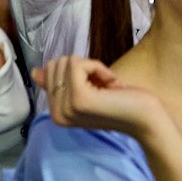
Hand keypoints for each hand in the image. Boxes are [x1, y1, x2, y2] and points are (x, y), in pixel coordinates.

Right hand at [30, 56, 170, 142]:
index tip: (96, 89)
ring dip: (92, 68)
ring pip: (67, 62)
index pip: (49, 70)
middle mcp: (56, 114)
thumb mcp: (87, 90)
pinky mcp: (78, 99)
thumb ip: (61, 82)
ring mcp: (66, 108)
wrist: (145, 118)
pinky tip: (111, 85)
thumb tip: (35, 72)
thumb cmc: (121, 102)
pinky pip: (77, 64)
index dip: (77, 71)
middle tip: (102, 88)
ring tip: (107, 89)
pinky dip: (98, 67)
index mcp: (55, 114)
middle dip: (83, 68)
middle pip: (56, 64)